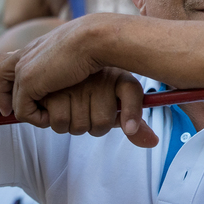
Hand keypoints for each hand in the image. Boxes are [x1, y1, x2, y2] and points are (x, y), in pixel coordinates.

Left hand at [0, 16, 103, 124]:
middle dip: (13, 102)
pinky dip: (36, 119)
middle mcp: (24, 56)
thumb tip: (77, 66)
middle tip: (31, 114)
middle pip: (4, 84)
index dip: (6, 86)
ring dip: (31, 113)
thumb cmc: (95, 41)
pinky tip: (52, 118)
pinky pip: (23, 111)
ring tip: (50, 118)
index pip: (7, 67)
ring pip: (16, 101)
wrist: (95, 38)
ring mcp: (24, 70)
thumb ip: (67, 56)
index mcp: (34, 46)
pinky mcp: (29, 84)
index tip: (13, 101)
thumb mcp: (76, 47)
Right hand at [23, 67, 157, 147]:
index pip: (130, 100)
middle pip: (100, 126)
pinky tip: (51, 106)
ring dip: (71, 124)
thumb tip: (153, 142)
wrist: (60, 60)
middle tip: (87, 109)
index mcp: (118, 79)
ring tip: (69, 106)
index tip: (125, 120)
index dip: (124, 116)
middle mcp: (98, 80)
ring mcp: (75, 85)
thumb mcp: (120, 97)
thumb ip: (134, 121)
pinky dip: (52, 122)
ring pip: (77, 127)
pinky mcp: (50, 91)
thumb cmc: (95, 85)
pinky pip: (57, 123)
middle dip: (91, 124)